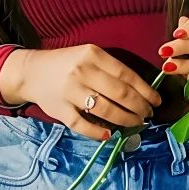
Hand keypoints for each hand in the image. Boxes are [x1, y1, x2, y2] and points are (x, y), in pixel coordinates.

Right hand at [0, 45, 162, 141]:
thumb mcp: (88, 56)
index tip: (156, 101)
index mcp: (93, 54)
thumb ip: (110, 70)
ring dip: (126, 120)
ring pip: (106, 111)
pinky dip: (99, 132)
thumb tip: (141, 91)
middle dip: (139, 107)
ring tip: (136, 123)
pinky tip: (109, 134)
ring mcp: (71, 92)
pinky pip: (84, 125)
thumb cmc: (67, 64)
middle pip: (120, 94)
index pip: (126, 75)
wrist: (32, 72)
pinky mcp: (61, 111)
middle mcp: (82, 71)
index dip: (145, 90)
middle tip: (148, 114)